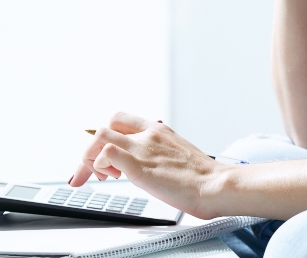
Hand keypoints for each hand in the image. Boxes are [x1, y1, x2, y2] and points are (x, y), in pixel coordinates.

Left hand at [67, 112, 232, 218]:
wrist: (215, 186)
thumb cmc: (203, 178)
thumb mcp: (179, 155)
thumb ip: (162, 153)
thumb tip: (154, 165)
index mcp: (158, 130)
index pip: (121, 120)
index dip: (107, 137)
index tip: (104, 155)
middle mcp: (148, 134)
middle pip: (105, 127)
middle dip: (92, 149)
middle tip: (93, 171)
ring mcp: (142, 148)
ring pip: (100, 137)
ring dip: (91, 156)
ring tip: (100, 176)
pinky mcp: (138, 166)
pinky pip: (106, 154)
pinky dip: (100, 165)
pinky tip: (109, 178)